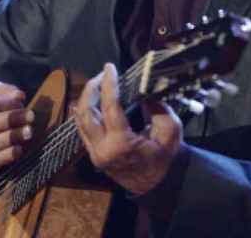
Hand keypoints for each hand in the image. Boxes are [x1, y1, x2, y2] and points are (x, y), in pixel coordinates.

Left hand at [73, 63, 182, 195]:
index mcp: (122, 144)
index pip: (110, 107)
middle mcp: (103, 149)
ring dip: (86, 98)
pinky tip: (85, 99)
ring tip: (97, 83)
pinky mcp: (92, 153)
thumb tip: (142, 90)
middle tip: (103, 75)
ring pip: (80, 120)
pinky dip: (82, 112)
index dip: (109, 84)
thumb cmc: (165, 157)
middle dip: (92, 89)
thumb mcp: (170, 131)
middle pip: (87, 112)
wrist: (157, 183)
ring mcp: (94, 153)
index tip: (110, 68)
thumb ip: (158, 109)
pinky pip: (81, 129)